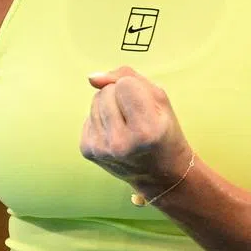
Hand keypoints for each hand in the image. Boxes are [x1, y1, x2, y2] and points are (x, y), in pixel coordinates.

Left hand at [81, 67, 191, 198]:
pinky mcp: (88, 150)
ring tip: (126, 125)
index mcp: (146, 130)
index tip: (146, 107)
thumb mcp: (160, 99)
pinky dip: (101, 120)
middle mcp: (121, 143)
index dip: (136, 89)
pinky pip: (88, 116)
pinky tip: (115, 134)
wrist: (160, 173)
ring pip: (95, 101)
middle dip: (120, 97)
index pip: (125, 84)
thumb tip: (92, 78)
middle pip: (106, 91)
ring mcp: (102, 149)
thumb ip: (128, 77)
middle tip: (136, 117)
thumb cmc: (162, 131)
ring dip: (109, 107)